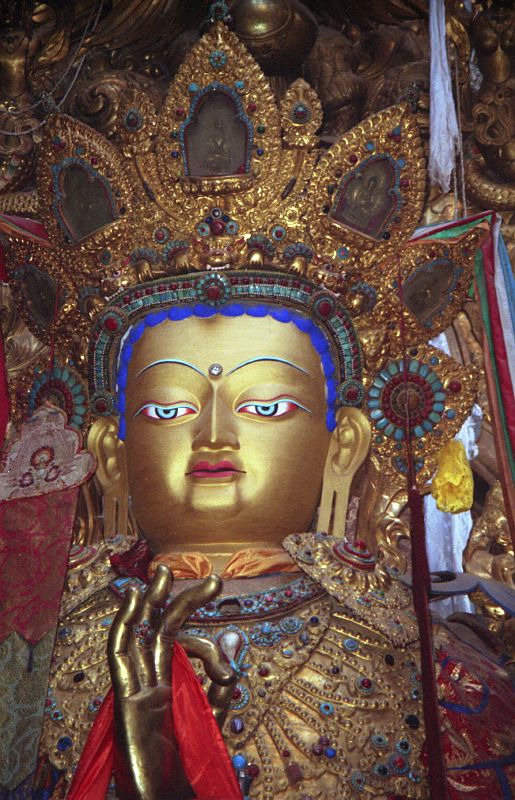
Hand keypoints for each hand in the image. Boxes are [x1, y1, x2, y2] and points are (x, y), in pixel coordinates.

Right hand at [108, 565, 234, 799]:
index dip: (212, 650)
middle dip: (180, 600)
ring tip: (160, 571)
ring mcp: (136, 688)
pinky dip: (125, 623)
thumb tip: (236, 634)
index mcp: (169, 685)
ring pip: (140, 634)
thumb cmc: (184, 764)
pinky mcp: (125, 699)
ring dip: (148, 601)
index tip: (229, 672)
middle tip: (210, 577)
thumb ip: (222, 679)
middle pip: (163, 630)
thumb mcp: (212, 715)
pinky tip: (132, 598)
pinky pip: (120, 655)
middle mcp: (150, 681)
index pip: (189, 649)